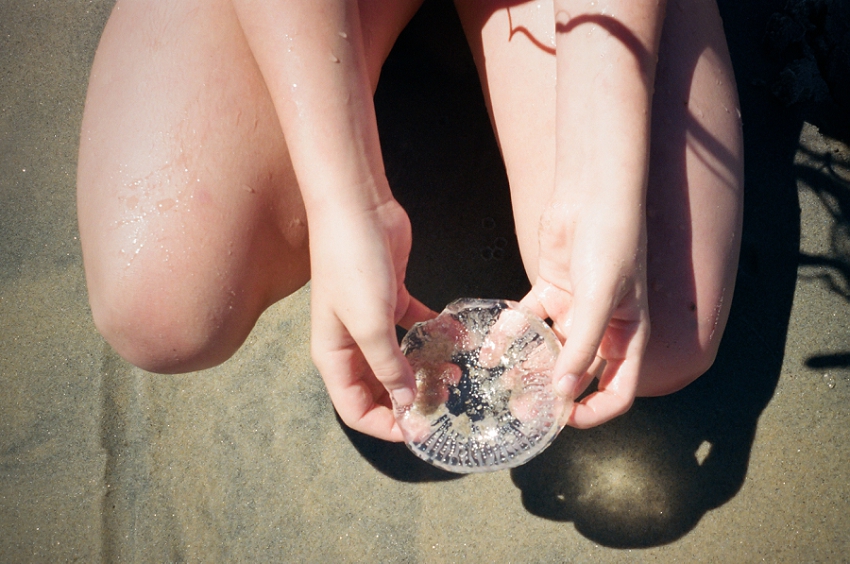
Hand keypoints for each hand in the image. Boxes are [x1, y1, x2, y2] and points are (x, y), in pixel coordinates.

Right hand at [308, 197, 434, 441]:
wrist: (357, 208)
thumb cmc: (353, 266)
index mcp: (334, 355)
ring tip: (454, 375)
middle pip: (378, 388)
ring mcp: (372, 320)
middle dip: (408, 400)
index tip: (419, 430)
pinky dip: (434, 335)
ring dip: (424, 370)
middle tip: (443, 404)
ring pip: (399, 360)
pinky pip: (415, 328)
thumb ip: (388, 367)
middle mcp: (350, 343)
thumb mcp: (370, 324)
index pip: (354, 408)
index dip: (384, 425)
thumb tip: (406, 404)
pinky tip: (457, 338)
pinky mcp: (393, 298)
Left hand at [520, 193, 649, 428]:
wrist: (593, 194)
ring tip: (501, 382)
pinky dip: (512, 331)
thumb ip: (582, 347)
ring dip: (527, 365)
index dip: (595, 411)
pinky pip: (529, 319)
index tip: (565, 419)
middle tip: (522, 408)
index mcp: (628, 336)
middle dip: (551, 393)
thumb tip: (564, 392)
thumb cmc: (611, 242)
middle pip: (578, 373)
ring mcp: (575, 309)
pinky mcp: (551, 290)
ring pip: (549, 348)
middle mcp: (603, 328)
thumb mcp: (600, 298)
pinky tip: (493, 345)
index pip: (618, 391)